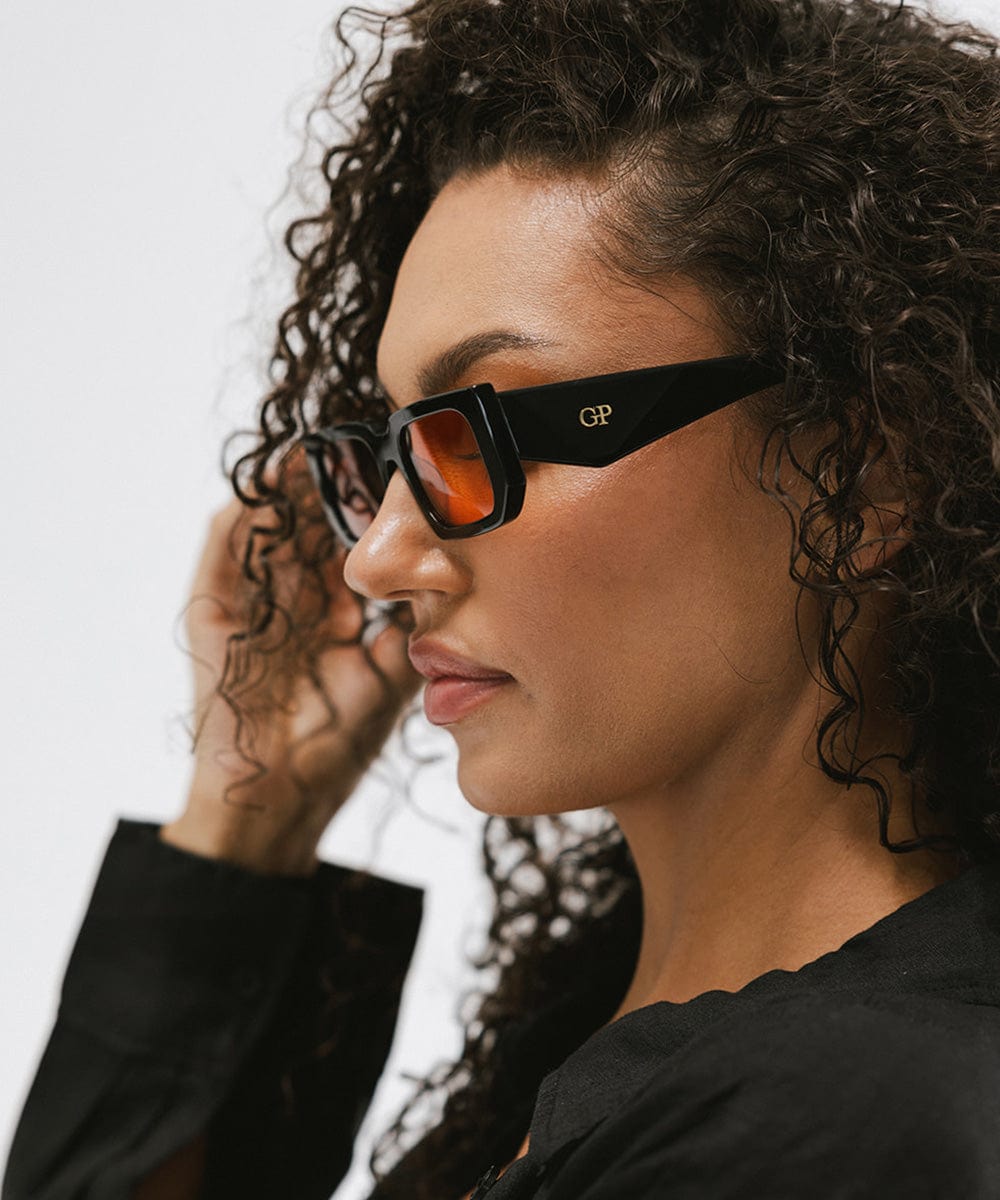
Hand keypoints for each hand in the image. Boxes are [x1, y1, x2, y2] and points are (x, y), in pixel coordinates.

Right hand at [161, 461, 422, 873]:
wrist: (278, 799)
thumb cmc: (334, 747)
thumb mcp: (387, 681)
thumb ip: (407, 634)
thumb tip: (441, 585)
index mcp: (332, 619)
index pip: (349, 552)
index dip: (369, 517)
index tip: (398, 479)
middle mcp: (292, 605)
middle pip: (309, 530)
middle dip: (333, 490)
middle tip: (359, 447)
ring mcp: (251, 607)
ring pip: (269, 531)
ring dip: (289, 492)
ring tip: (316, 450)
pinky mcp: (213, 616)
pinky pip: (221, 554)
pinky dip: (242, 517)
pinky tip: (269, 487)